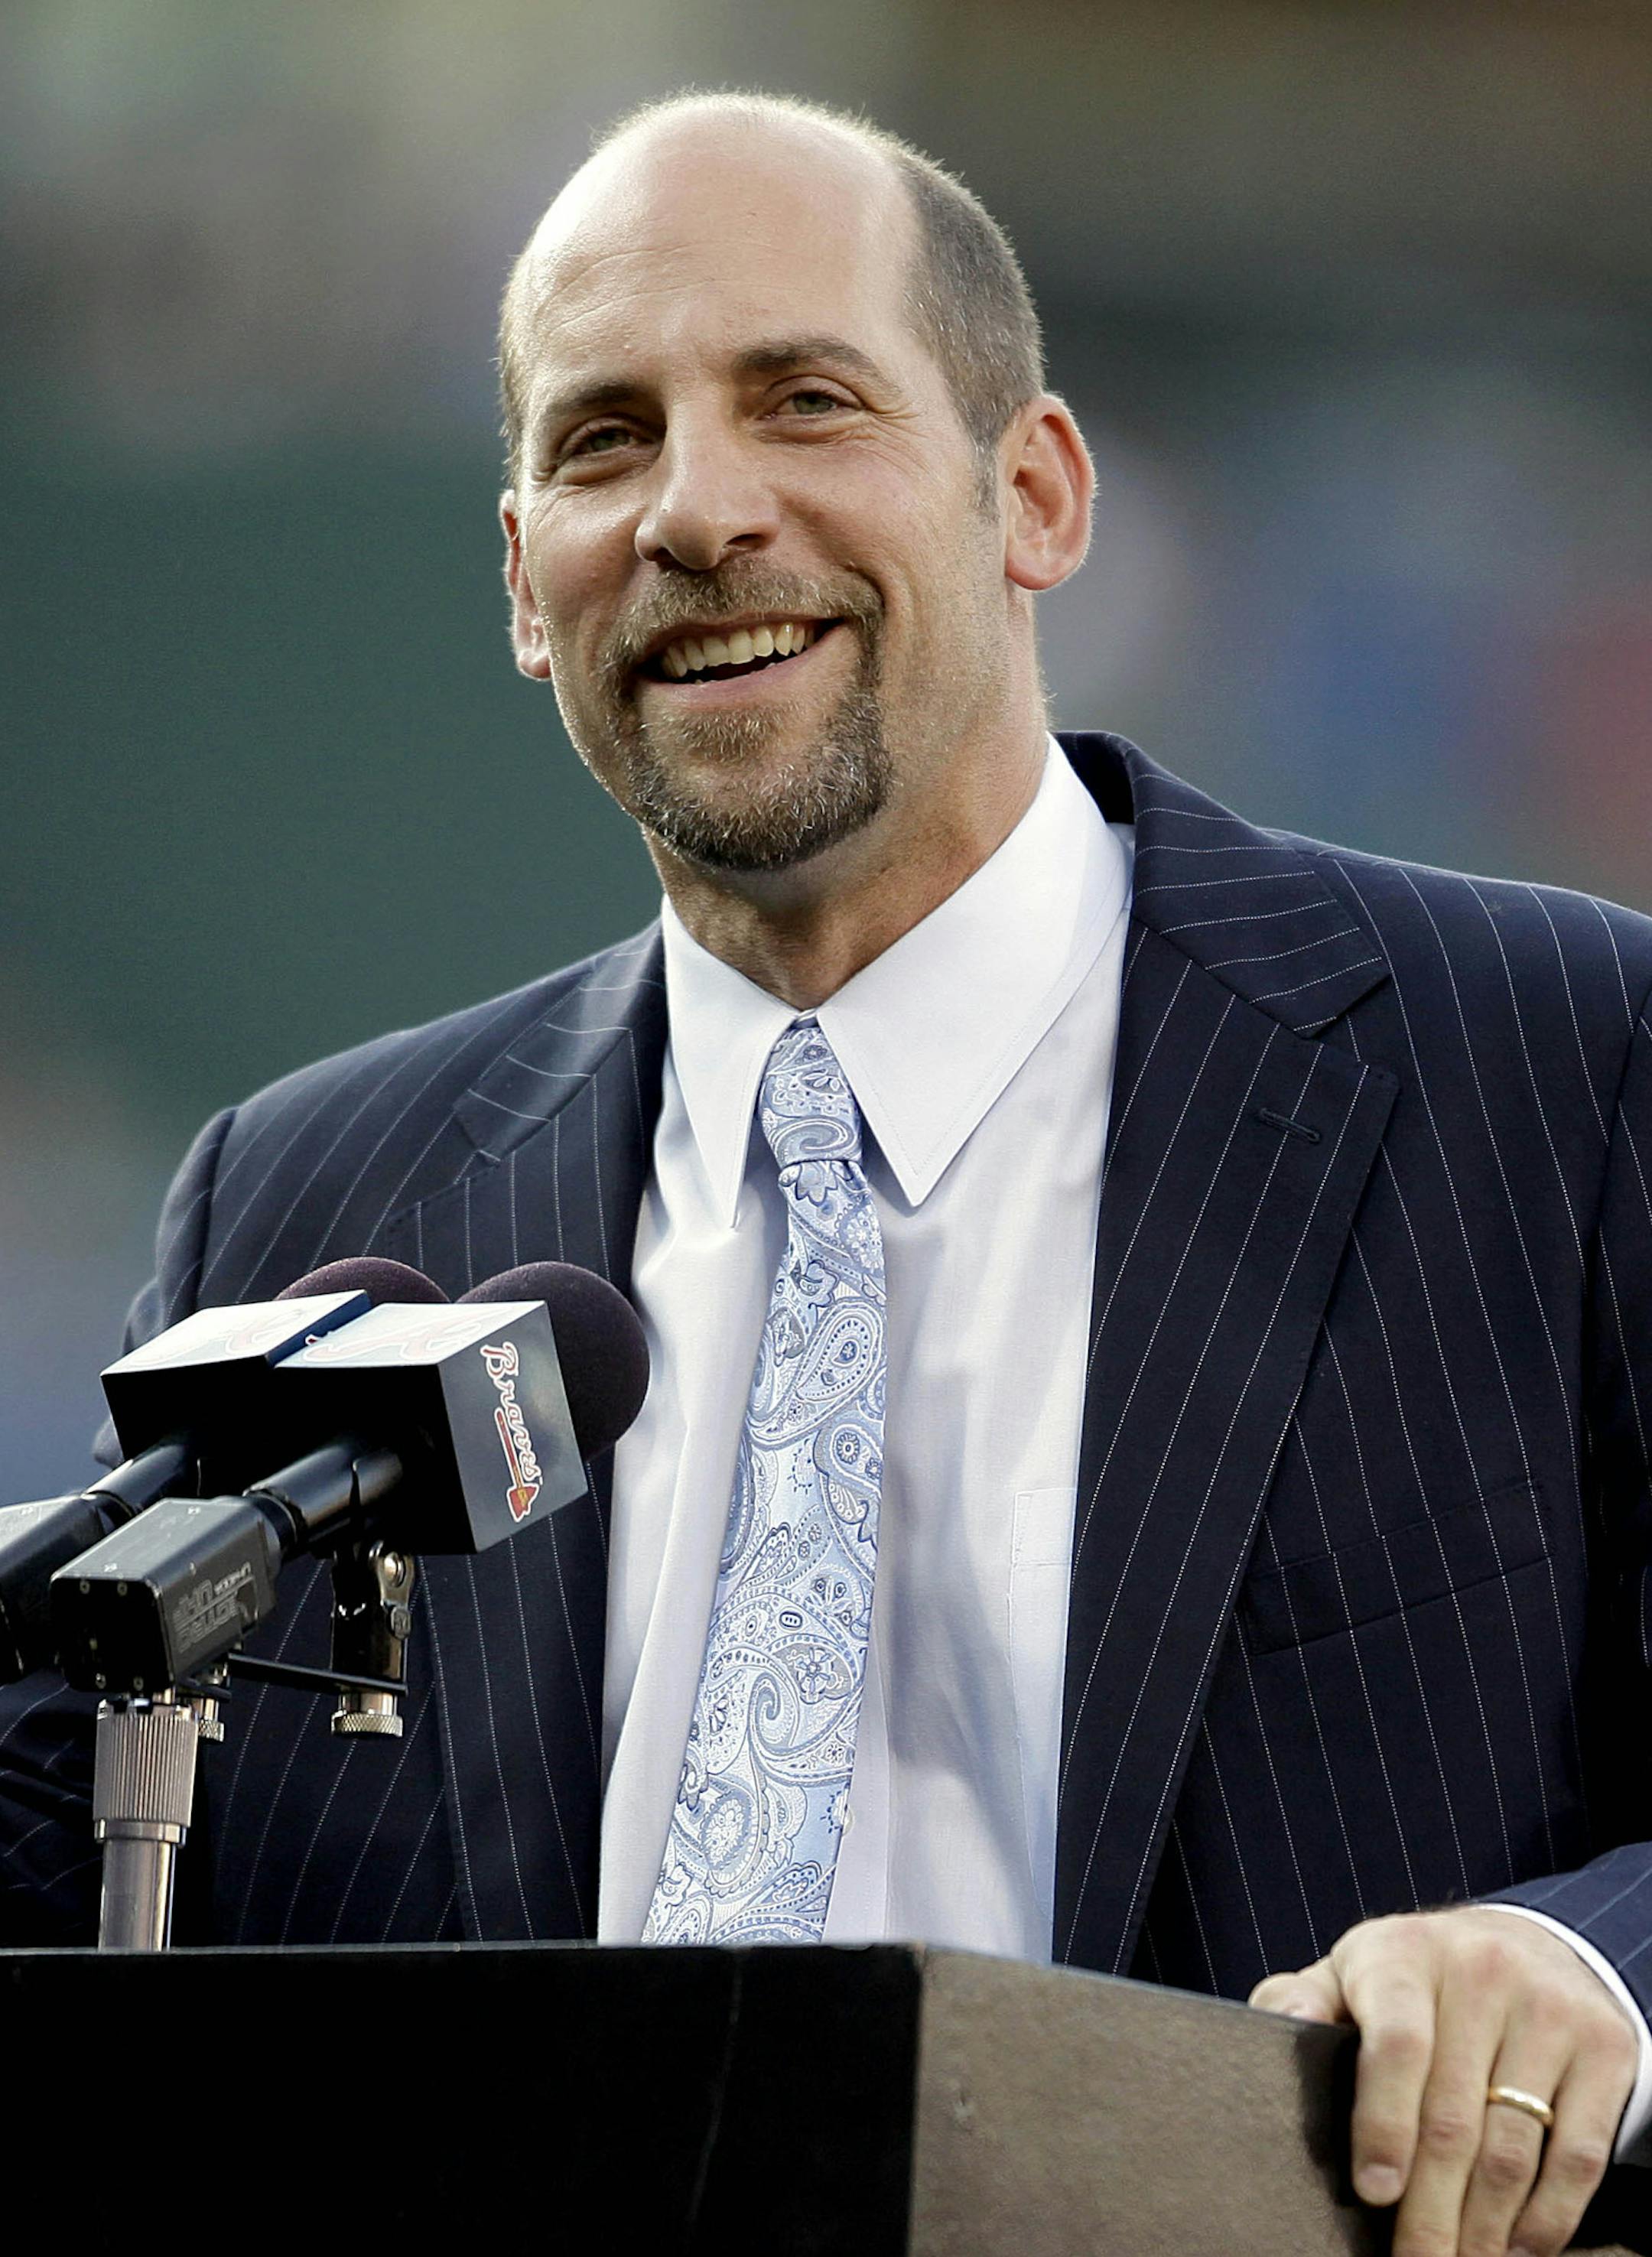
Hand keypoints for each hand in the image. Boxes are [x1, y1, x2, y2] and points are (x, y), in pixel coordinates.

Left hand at [1249, 1908, 1637, 2256]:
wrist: (1525, 1943)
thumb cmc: (1414, 1978)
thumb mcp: (1352, 1973)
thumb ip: (1300, 2000)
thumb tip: (1276, 2031)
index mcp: (1404, 1953)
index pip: (1397, 2044)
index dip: (1384, 2125)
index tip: (1374, 2193)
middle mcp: (1482, 1971)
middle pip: (1454, 2118)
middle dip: (1430, 2212)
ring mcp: (1550, 2008)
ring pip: (1514, 2149)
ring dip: (1484, 2229)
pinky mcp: (1605, 2047)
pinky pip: (1578, 2156)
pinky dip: (1547, 2219)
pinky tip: (1516, 2249)